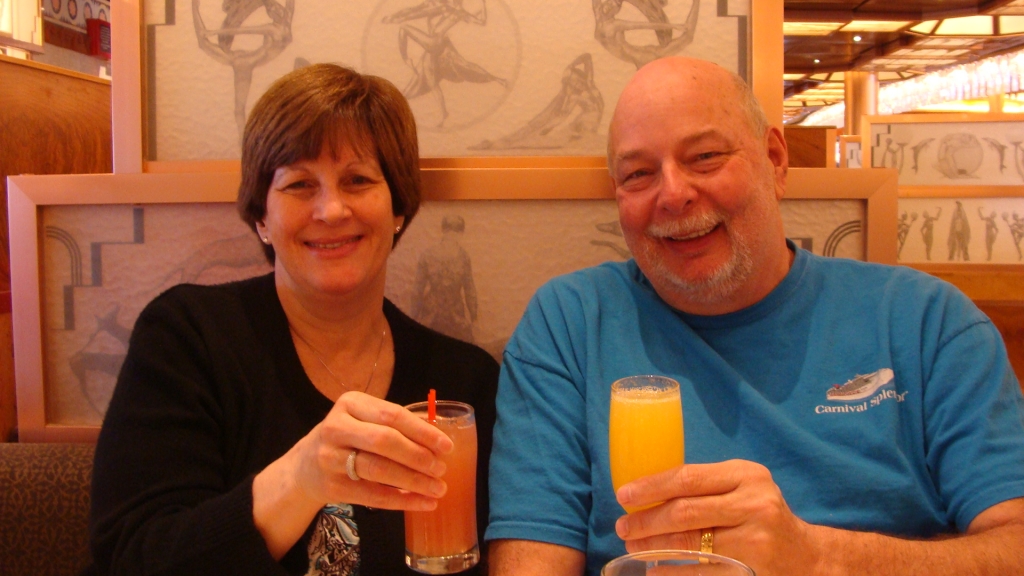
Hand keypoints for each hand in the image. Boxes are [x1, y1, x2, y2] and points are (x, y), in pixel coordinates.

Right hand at [293, 391, 452, 510]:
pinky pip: (373, 496)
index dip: (422, 431)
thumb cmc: (347, 438)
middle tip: (442, 468)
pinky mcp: (332, 487)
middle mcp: (336, 427)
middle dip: (418, 456)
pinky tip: (423, 503)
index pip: (392, 415)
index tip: (446, 446)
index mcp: (350, 404)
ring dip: (414, 481)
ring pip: (378, 470)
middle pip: (385, 441)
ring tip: (438, 488)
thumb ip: (396, 424)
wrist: (305, 466)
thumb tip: (439, 438)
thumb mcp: (364, 420)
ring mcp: (331, 458)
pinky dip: (402, 501)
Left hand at [614, 460, 820, 575]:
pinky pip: (700, 572)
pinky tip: (655, 568)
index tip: (624, 495)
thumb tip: (645, 492)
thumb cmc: (760, 515)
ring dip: (653, 546)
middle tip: (622, 526)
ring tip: (633, 546)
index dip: (651, 487)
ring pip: (689, 543)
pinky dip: (672, 570)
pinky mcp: (751, 570)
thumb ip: (705, 486)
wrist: (805, 555)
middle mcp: (753, 503)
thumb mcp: (741, 488)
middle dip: (646, 521)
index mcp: (745, 474)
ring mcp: (755, 539)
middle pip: (684, 511)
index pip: (687, 478)